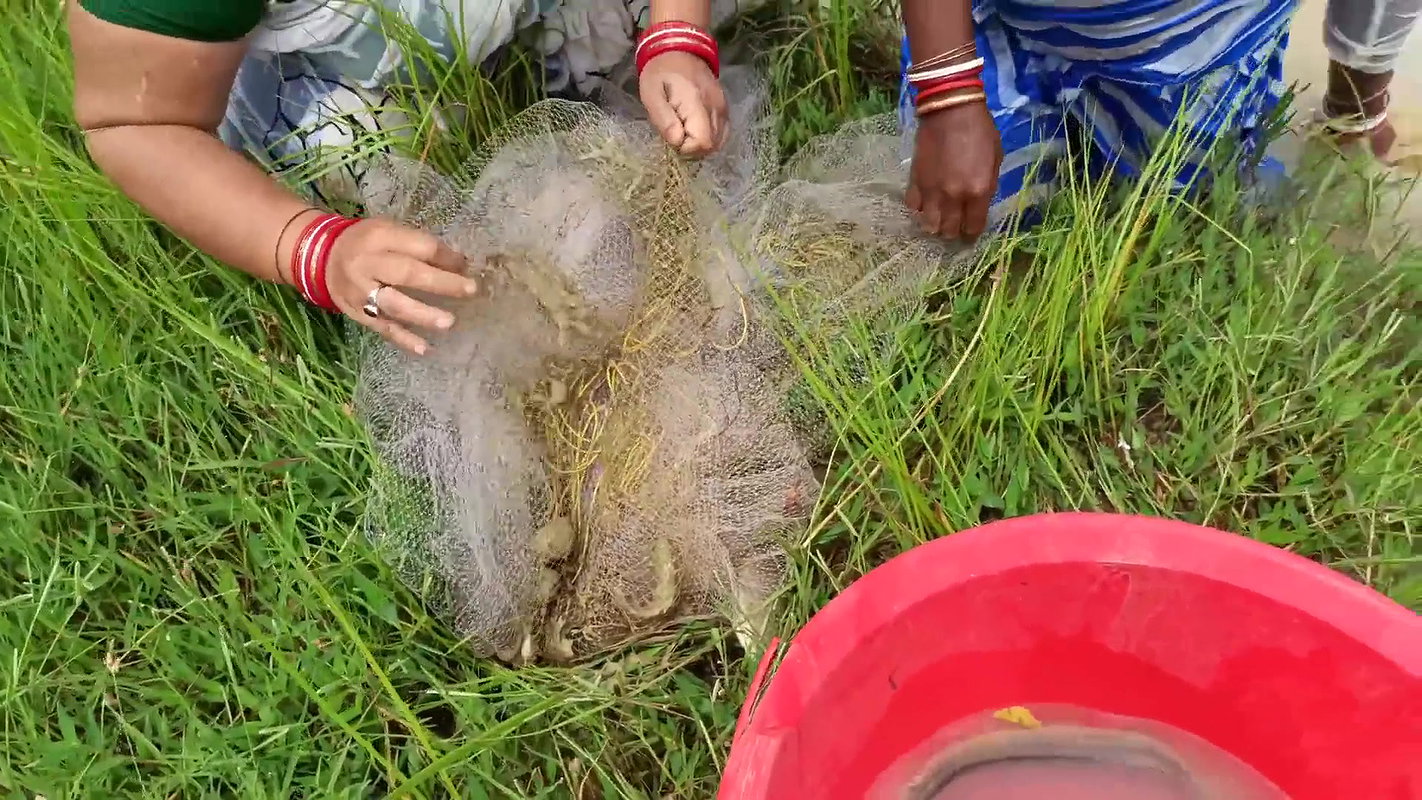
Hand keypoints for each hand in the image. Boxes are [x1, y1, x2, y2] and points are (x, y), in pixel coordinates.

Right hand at [324, 218, 477, 354]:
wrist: (320, 257)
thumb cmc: (365, 243)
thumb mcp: (388, 231)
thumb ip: (417, 245)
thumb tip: (458, 264)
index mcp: (380, 237)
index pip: (418, 246)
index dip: (445, 257)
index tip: (466, 267)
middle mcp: (368, 263)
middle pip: (407, 273)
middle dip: (441, 283)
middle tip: (470, 290)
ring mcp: (360, 291)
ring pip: (394, 304)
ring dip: (423, 315)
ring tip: (449, 323)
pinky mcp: (357, 314)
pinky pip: (383, 328)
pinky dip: (404, 339)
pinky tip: (425, 349)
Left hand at [639, 51, 728, 156]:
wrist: (679, 50)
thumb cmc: (660, 73)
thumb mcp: (651, 95)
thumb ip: (664, 120)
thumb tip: (677, 142)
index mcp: (696, 104)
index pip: (702, 143)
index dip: (686, 148)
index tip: (672, 136)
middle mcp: (715, 108)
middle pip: (712, 146)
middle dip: (693, 149)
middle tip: (677, 135)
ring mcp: (723, 107)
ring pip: (719, 142)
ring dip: (701, 145)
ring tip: (685, 132)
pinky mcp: (725, 107)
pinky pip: (724, 133)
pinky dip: (711, 138)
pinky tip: (696, 130)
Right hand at [906, 101, 1002, 240]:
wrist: (951, 110)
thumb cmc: (980, 130)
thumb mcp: (995, 159)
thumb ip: (987, 186)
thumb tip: (977, 205)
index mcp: (978, 191)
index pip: (973, 228)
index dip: (971, 234)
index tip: (970, 232)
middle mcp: (954, 197)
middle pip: (949, 231)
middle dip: (953, 232)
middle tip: (954, 225)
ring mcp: (932, 191)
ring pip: (929, 225)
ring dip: (935, 225)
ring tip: (938, 219)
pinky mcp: (915, 182)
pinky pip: (914, 207)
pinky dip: (919, 209)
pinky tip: (925, 204)